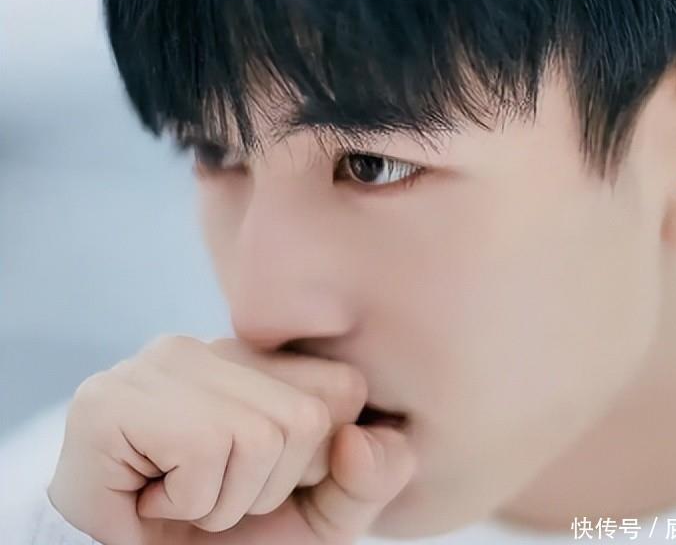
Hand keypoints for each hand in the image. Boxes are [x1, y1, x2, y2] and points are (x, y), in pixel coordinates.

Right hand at [46, 335, 415, 544]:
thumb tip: (357, 440)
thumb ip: (368, 478)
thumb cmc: (225, 537)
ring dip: (224, 502)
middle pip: (305, 419)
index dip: (320, 461)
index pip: (345, 387)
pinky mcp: (110, 399)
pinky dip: (186, 504)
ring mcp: (158, 362)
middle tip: (216, 496)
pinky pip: (202, 452)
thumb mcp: (317, 514)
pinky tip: (148, 500)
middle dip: (270, 489)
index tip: (269, 483)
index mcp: (262, 360)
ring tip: (182, 498)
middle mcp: (212, 346)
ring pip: (257, 437)